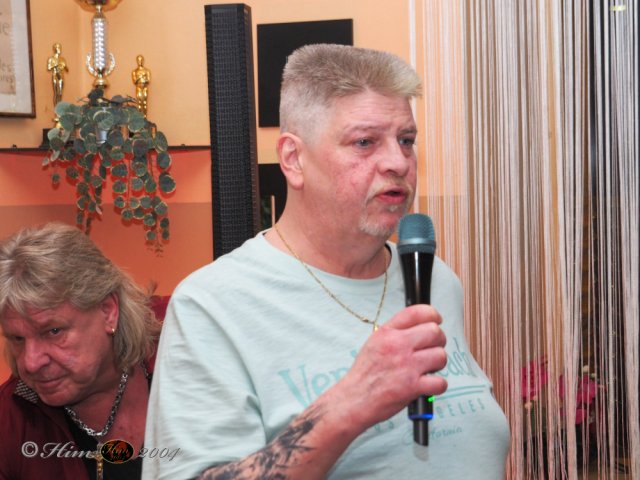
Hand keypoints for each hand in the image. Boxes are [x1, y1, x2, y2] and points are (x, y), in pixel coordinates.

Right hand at [335, 304, 447, 429]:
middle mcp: (397, 345)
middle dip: (439, 340)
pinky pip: (440, 382)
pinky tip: (428, 385)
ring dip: (438, 364)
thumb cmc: (364, 374)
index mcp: (387, 333)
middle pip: (434, 331)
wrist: (354, 399)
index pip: (416, 312)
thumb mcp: (374, 343)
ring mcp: (406, 365)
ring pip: (441, 355)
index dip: (433, 314)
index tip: (437, 321)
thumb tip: (417, 327)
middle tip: (433, 349)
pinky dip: (438, 385)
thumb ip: (394, 332)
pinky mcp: (412, 386)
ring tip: (428, 369)